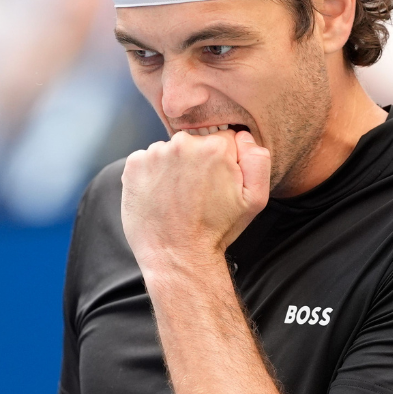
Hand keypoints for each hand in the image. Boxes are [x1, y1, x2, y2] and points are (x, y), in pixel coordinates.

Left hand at [121, 129, 270, 274]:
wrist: (178, 256)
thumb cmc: (215, 230)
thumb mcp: (255, 199)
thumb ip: (258, 160)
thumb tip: (243, 137)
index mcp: (215, 147)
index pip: (222, 139)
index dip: (222, 161)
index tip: (216, 182)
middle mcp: (183, 144)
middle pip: (194, 143)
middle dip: (196, 162)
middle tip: (196, 193)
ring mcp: (155, 153)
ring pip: (169, 152)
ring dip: (173, 168)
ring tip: (177, 197)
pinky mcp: (134, 165)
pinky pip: (147, 161)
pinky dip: (152, 174)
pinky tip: (160, 196)